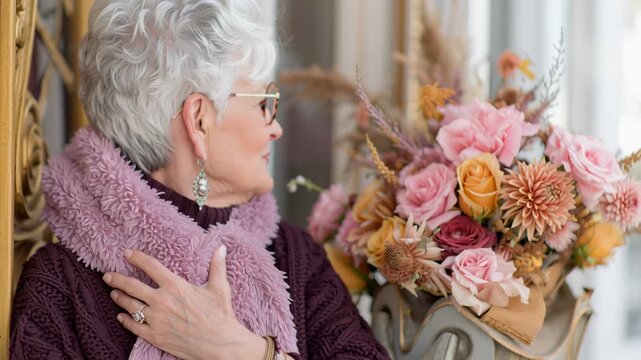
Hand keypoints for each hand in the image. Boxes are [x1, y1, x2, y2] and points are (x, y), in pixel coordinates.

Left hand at [103, 246, 266, 359]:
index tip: (127, 254)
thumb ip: (218, 266)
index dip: (136, 258)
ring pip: (130, 306)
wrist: (220, 344)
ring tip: (114, 293)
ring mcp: (156, 320)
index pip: (150, 266)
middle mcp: (161, 301)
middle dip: (117, 279)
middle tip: (108, 275)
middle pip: (132, 286)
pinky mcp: (155, 336)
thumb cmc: (221, 315)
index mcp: (175, 286)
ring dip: (119, 298)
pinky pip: (134, 326)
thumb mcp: (220, 287)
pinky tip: (121, 316)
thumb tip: (221, 248)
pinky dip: (125, 320)